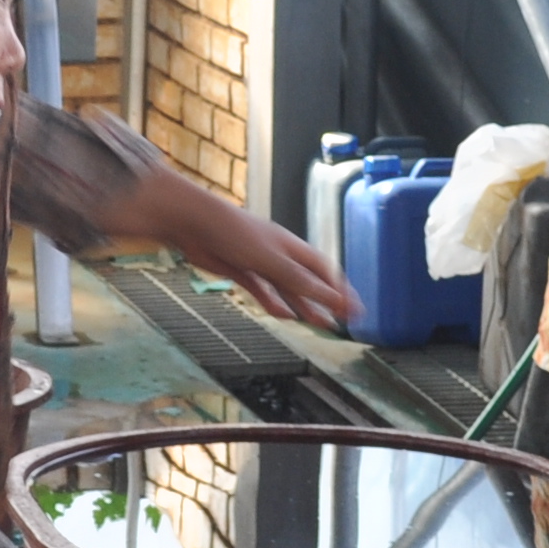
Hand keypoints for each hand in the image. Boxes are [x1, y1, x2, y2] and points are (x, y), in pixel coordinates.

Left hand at [167, 197, 358, 329]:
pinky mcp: (240, 270)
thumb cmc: (234, 233)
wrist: (193, 223)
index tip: (355, 309)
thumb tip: (333, 299)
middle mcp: (279, 255)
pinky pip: (263, 290)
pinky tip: (283, 315)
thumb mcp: (273, 262)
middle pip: (309, 281)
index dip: (341, 290)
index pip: (324, 271)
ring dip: (304, 306)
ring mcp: (259, 263)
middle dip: (326, 301)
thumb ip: (301, 282)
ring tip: (321, 324)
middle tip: (344, 321)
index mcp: (292, 247)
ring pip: (287, 289)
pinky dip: (274, 303)